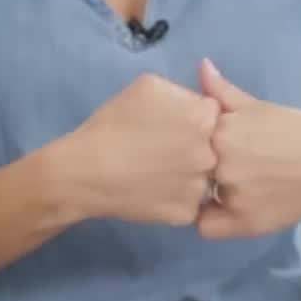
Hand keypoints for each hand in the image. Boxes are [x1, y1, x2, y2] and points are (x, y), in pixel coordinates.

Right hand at [69, 73, 219, 226]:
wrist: (85, 172)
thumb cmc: (114, 123)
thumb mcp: (149, 86)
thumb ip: (184, 91)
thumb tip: (200, 100)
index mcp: (204, 118)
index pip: (214, 114)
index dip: (195, 119)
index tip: (175, 124)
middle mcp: (210, 154)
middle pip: (215, 147)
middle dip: (196, 146)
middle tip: (165, 149)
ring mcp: (200, 187)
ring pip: (205, 176)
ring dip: (189, 173)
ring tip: (158, 170)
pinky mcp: (186, 213)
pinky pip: (191, 201)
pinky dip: (176, 196)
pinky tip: (155, 189)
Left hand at [195, 59, 300, 239]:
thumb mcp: (261, 108)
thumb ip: (225, 94)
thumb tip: (202, 66)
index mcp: (222, 129)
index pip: (181, 141)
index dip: (187, 145)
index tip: (201, 147)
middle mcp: (222, 161)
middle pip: (185, 170)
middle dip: (195, 170)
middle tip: (216, 169)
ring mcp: (233, 194)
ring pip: (193, 199)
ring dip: (205, 195)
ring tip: (232, 189)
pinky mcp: (246, 221)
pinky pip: (208, 227)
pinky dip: (214, 221)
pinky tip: (232, 209)